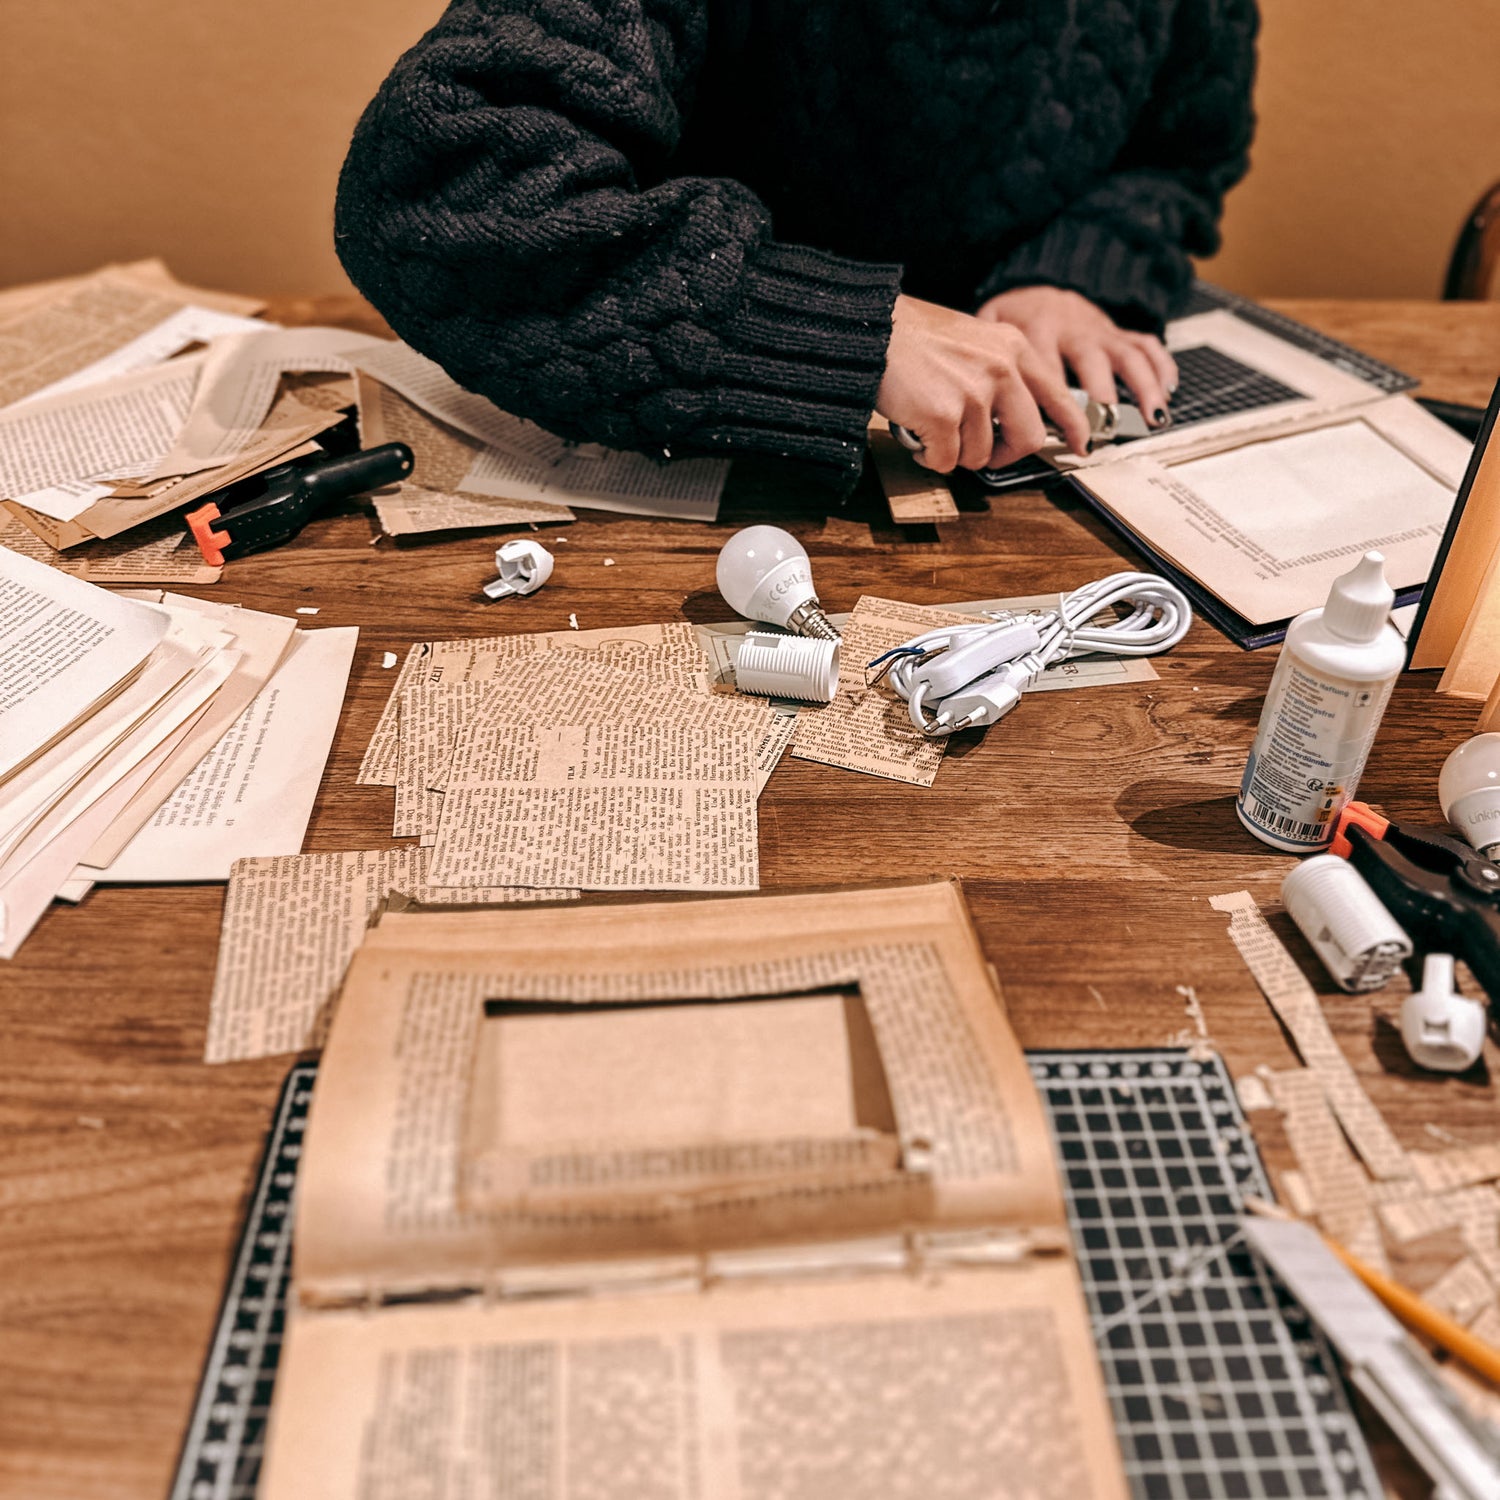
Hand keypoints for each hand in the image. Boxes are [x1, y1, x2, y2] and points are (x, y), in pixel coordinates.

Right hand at [875, 294, 1090, 472]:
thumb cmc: (912, 338)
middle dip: (1004, 456)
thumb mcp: (973, 340)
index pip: (1058, 395)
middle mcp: (1002, 369)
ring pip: (980, 455)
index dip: (1074, 426)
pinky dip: (929, 456)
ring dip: (954, 453)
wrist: (872, 331)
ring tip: (932, 429)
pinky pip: (946, 461)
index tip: (1082, 444)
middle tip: (985, 455)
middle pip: (1028, 438)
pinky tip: (916, 434)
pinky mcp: (944, 416)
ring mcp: (974, 393)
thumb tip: (1009, 418)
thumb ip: (999, 371)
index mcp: (1014, 348)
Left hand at [975, 286, 1177, 425]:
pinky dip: (1162, 365)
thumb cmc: (1011, 318)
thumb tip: (984, 410)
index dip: (1054, 407)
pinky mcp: (1116, 330)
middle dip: (1102, 399)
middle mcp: (1074, 329)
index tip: (1060, 436)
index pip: (1048, 373)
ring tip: (1154, 417)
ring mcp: (1099, 330)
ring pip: (1127, 356)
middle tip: (1106, 430)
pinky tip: (1168, 391)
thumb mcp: (988, 330)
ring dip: (1145, 387)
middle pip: (1092, 365)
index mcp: (1038, 330)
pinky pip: (1145, 344)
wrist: (1035, 284)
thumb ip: (989, 362)